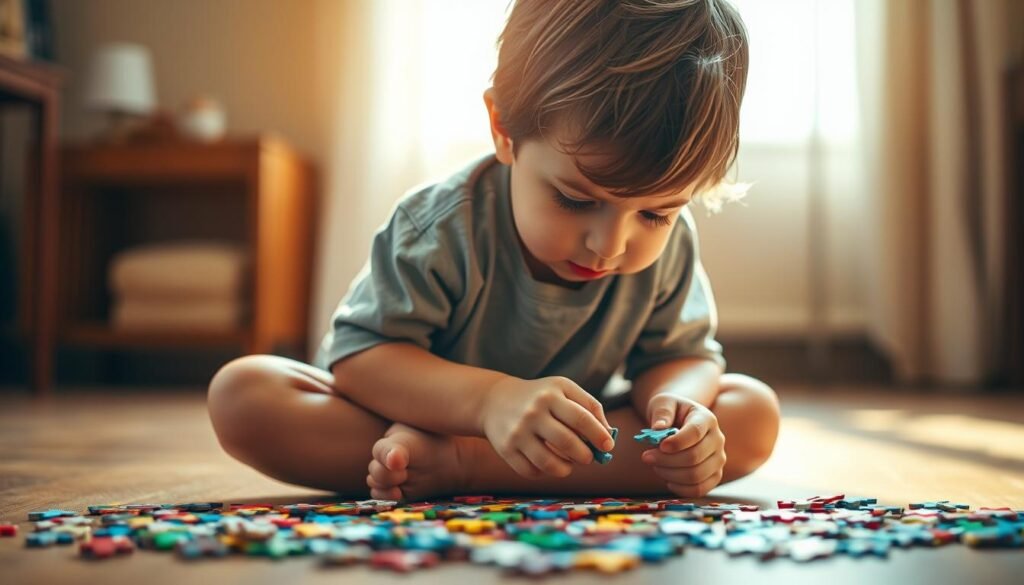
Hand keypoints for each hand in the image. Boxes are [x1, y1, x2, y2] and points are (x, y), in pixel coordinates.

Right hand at [481, 376, 614, 478]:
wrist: (495, 400)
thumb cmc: (540, 396)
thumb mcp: (563, 389)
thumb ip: (589, 407)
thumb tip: (608, 436)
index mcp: (550, 395)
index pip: (581, 418)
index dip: (599, 436)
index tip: (608, 447)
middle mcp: (532, 413)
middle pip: (567, 442)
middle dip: (585, 456)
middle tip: (589, 458)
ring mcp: (517, 432)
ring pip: (549, 463)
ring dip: (566, 469)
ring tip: (570, 465)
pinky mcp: (506, 449)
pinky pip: (531, 471)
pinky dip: (544, 473)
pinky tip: (548, 464)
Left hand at [642, 394, 725, 496]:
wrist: (681, 421)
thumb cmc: (671, 412)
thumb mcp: (664, 403)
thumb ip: (662, 411)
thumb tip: (658, 428)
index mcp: (706, 419)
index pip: (695, 433)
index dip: (676, 442)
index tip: (659, 445)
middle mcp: (717, 439)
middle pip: (694, 457)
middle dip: (666, 460)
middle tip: (646, 456)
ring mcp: (718, 459)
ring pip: (696, 476)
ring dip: (669, 474)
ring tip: (655, 465)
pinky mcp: (714, 475)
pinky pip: (699, 489)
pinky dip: (680, 488)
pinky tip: (667, 479)